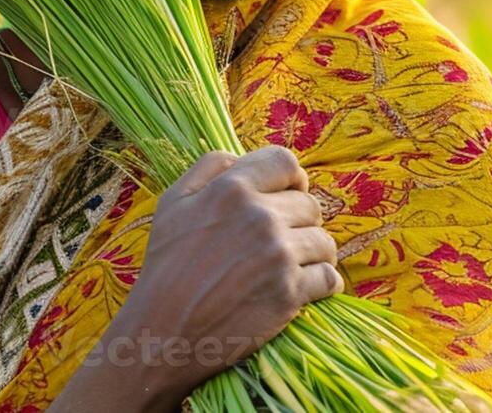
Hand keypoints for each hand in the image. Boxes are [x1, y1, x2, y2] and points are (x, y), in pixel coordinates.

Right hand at [51, 145, 340, 411]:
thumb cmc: (164, 268)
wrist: (161, 334)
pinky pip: (329, 278)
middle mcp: (259, 217)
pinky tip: (304, 290)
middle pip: (309, 204)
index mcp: (231, 189)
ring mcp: (277, 255)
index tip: (289, 194)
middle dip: (300, 221)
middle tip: (281, 241)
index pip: (285, 162)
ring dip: (314, 254)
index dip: (292, 178)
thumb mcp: (172, 204)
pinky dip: (323, 284)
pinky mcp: (289, 294)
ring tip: (292, 267)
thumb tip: (240, 157)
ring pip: (324, 241)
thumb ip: (207, 169)